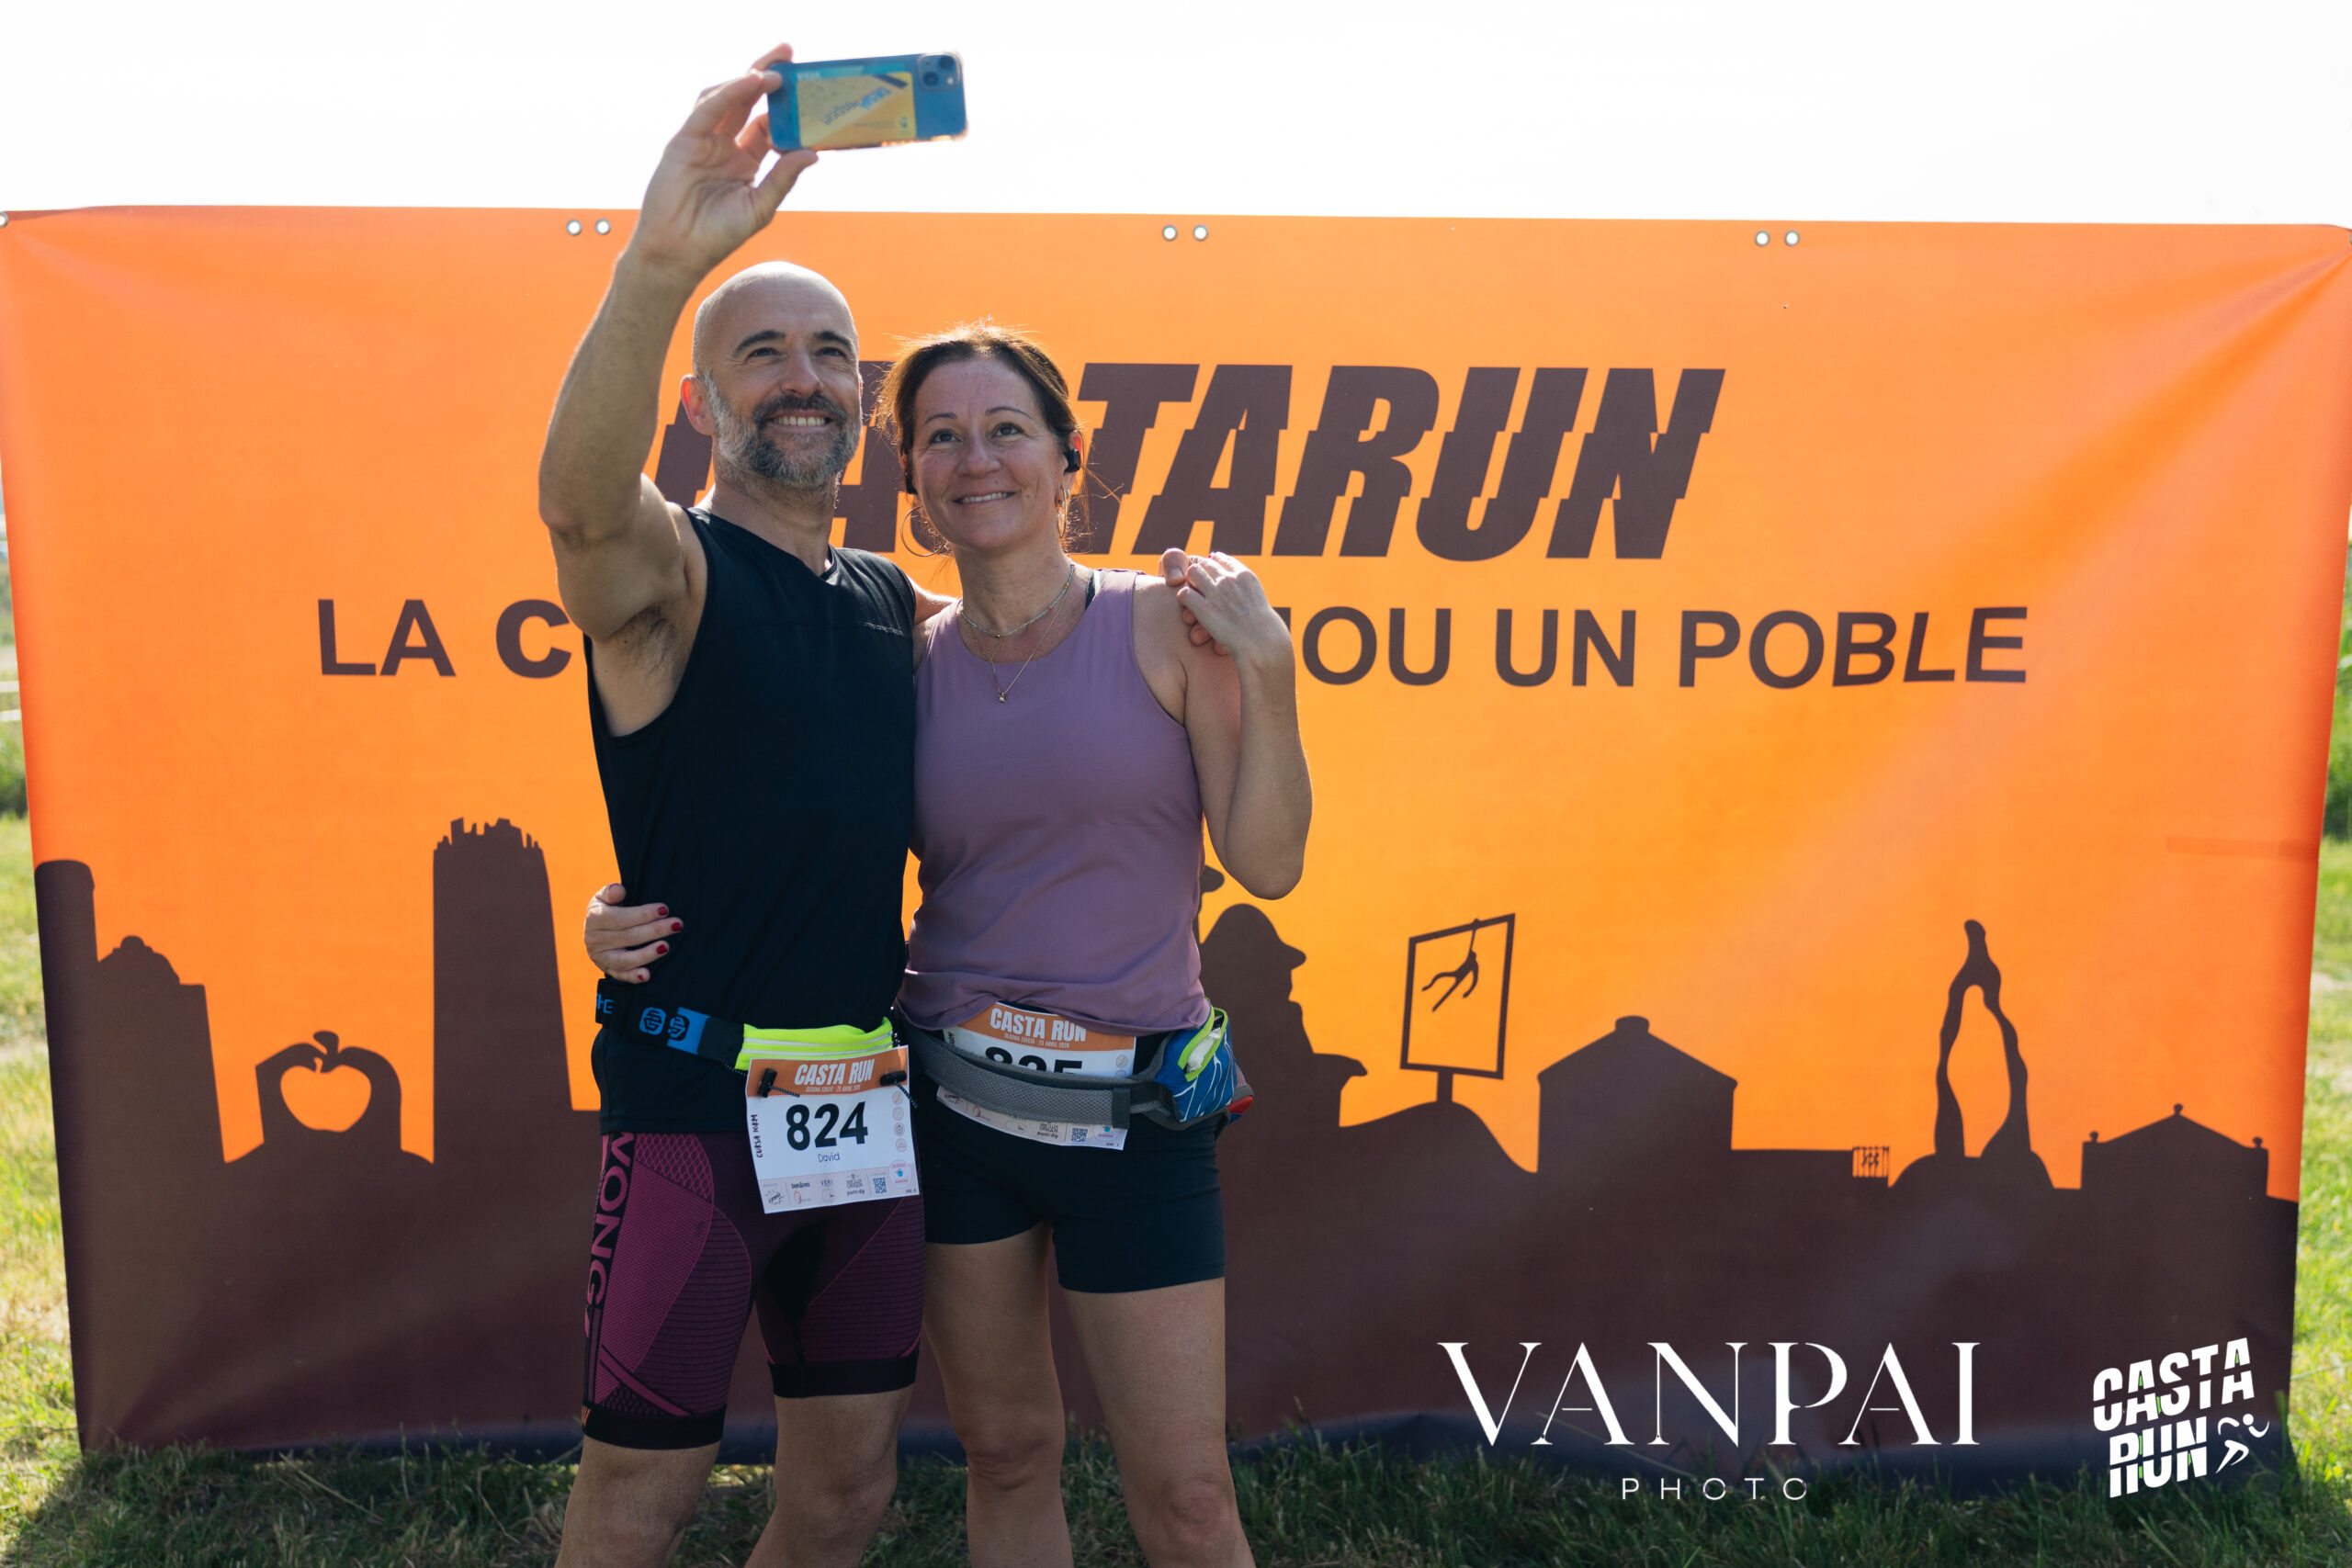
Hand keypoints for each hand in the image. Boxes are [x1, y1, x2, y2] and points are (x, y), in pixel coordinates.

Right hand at [586, 883, 680, 983]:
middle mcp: (595, 940)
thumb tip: (619, 890)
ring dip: (647, 954)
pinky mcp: (607, 969)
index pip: (621, 918)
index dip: (643, 914)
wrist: (596, 930)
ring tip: (666, 947)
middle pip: (628, 937)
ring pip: (624, 959)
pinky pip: (620, 976)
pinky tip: (647, 975)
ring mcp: (600, 957)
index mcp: (595, 918)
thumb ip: (611, 892)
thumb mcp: (604, 897)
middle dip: (655, 930)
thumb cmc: (607, 909)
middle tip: (676, 925)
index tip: (665, 909)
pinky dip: (633, 977)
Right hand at [627, 43, 817, 279]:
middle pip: (749, 101)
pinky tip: (751, 81)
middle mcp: (726, 145)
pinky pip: (708, 109)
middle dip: (768, 75)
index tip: (810, 92)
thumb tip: (814, 152)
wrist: (679, 253)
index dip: (788, 107)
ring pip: (728, 98)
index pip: (770, 124)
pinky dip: (729, 93)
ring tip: (777, 70)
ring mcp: (704, 140)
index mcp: (746, 160)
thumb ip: (783, 177)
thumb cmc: (718, 236)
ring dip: (750, 79)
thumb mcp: (760, 207)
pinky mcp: (685, 140)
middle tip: (789, 52)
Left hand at [1159, 549, 1288, 664]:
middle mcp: (1230, 579)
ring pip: (1192, 572)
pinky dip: (1183, 599)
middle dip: (1200, 574)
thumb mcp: (1258, 603)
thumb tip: (1237, 593)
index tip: (1210, 578)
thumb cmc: (1263, 631)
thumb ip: (1245, 593)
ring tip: (1193, 597)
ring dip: (1190, 583)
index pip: (1221, 559)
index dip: (1212, 566)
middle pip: (1205, 563)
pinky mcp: (1204, 609)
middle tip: (1198, 589)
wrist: (1263, 645)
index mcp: (1245, 576)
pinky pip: (1184, 593)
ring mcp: (1217, 593)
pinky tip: (1188, 609)